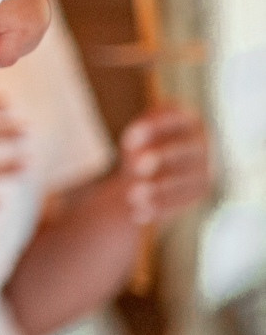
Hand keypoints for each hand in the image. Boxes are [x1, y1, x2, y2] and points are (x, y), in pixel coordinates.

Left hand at [0, 0, 50, 68]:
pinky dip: (15, 27)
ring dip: (7, 35)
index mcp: (25, 34)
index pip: (4, 60)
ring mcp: (44, 22)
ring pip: (20, 43)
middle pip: (13, 53)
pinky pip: (27, 31)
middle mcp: (39, 31)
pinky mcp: (43, 14)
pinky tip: (9, 11)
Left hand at [115, 104, 212, 225]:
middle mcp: (202, 146)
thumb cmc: (144, 140)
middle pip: (184, 151)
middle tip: (138, 166)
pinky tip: (138, 214)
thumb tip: (134, 147)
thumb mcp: (140, 131)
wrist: (153, 166)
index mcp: (190, 121)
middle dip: (162, 158)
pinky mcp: (198, 192)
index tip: (129, 138)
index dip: (154, 128)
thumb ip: (141, 133)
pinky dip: (159, 208)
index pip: (176, 120)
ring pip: (183, 181)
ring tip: (133, 195)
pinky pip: (181, 202)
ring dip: (158, 190)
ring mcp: (204, 171)